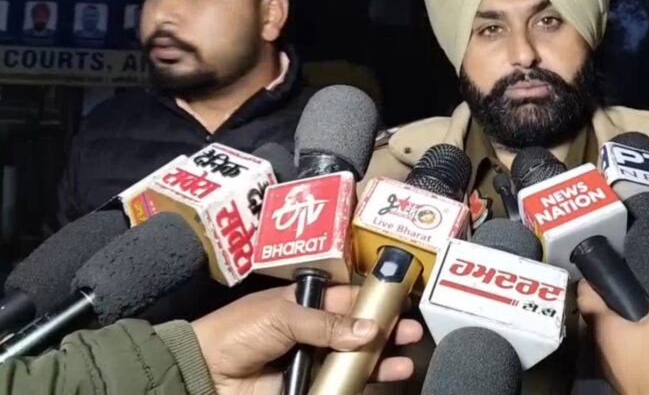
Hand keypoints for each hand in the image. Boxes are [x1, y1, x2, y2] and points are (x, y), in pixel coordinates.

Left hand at [192, 284, 423, 394]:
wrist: (203, 374)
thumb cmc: (236, 331)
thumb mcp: (282, 315)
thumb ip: (326, 323)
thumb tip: (367, 331)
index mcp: (304, 303)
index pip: (346, 298)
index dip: (372, 300)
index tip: (399, 302)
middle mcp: (311, 330)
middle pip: (356, 330)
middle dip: (384, 331)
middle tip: (411, 333)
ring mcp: (310, 360)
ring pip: (352, 358)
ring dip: (379, 359)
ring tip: (404, 361)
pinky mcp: (306, 386)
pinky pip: (338, 384)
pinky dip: (360, 383)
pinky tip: (381, 378)